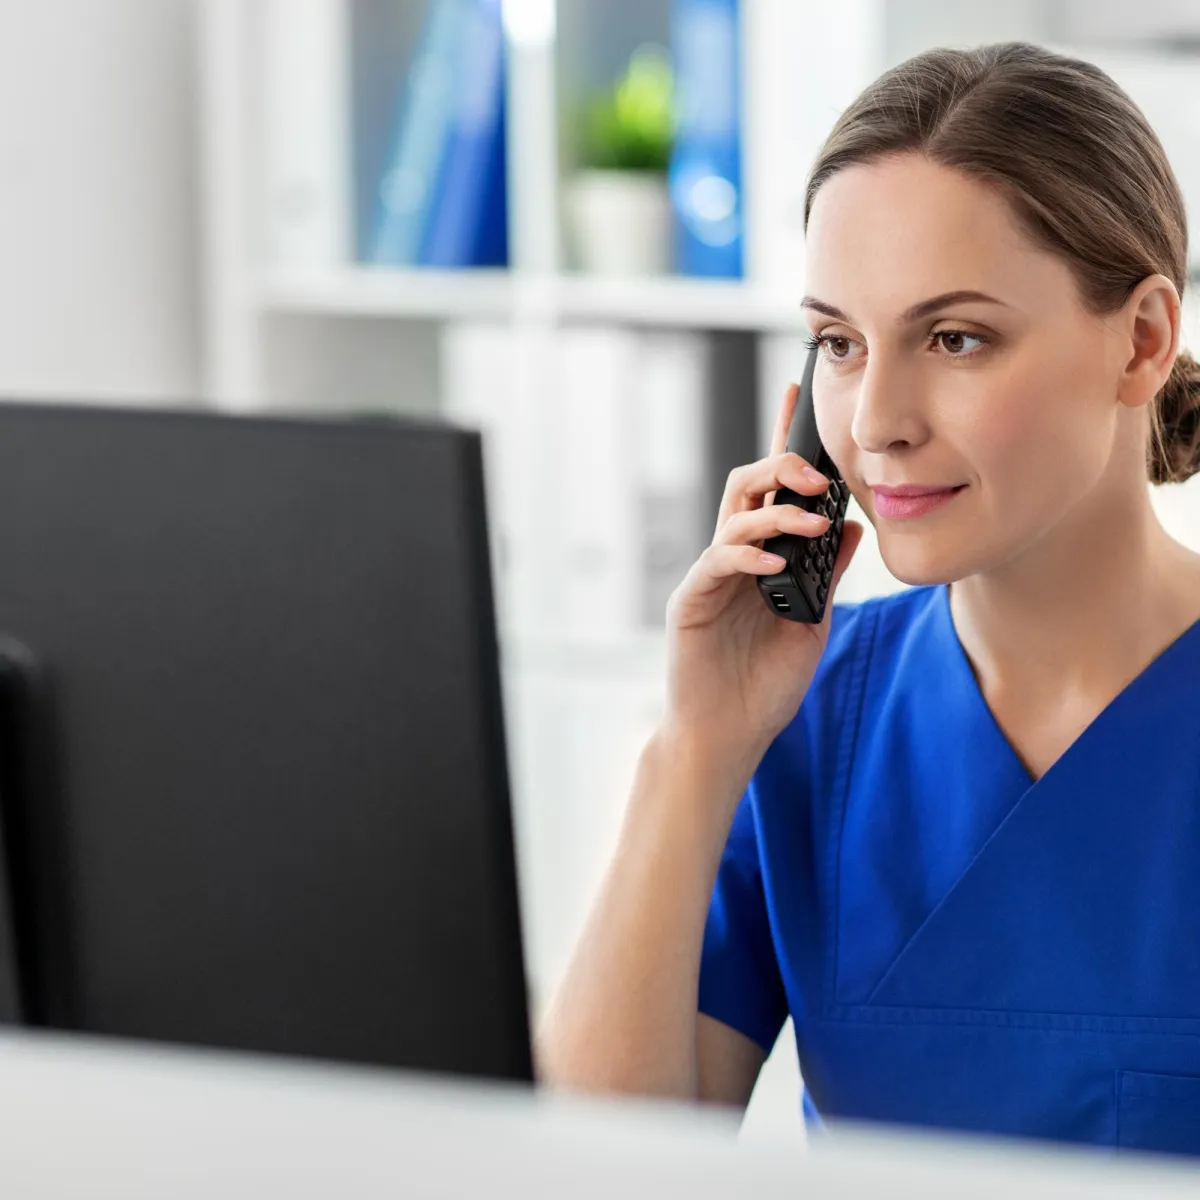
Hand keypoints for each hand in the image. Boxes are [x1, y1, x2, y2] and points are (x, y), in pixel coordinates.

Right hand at [660, 381, 863, 766]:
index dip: (782, 440)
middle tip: (820, 476)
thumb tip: (853, 526)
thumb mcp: (812, 622)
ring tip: (811, 522)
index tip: (796, 393)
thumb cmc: (765, 683)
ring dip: (775, 510)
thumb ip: (828, 575)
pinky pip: (717, 563)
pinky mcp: (691, 603)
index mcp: (761, 558)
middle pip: (747, 486)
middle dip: (782, 467)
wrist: (728, 735)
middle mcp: (731, 558)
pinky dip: (748, 556)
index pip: (771, 489)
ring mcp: (709, 577)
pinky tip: (776, 565)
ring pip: (733, 515)